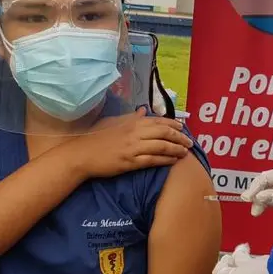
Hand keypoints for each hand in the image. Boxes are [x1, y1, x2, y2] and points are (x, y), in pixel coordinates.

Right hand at [69, 108, 192, 177]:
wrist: (82, 154)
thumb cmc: (96, 137)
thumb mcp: (113, 121)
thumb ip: (130, 117)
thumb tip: (143, 111)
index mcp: (131, 122)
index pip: (158, 121)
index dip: (173, 124)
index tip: (183, 127)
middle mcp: (134, 133)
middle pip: (164, 133)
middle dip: (179, 137)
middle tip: (189, 142)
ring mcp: (133, 147)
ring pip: (161, 146)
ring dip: (176, 149)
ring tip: (185, 152)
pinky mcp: (130, 162)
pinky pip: (152, 160)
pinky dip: (165, 160)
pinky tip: (173, 161)